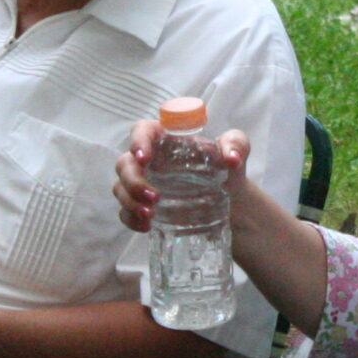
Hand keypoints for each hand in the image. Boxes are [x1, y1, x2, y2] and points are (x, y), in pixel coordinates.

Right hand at [114, 122, 253, 232]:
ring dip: (129, 202)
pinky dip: (130, 219)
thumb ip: (236, 144)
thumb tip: (231, 158)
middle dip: (133, 181)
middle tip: (155, 198)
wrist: (231, 203)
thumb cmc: (227, 170)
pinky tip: (146, 227)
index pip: (143, 131)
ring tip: (150, 215)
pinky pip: (125, 211)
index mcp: (166, 139)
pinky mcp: (143, 206)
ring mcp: (143, 184)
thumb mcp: (237, 151)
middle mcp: (150, 160)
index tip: (143, 157)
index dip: (138, 141)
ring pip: (120, 188)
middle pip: (125, 163)